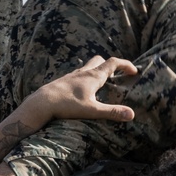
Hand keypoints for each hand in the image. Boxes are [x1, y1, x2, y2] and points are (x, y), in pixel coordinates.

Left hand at [25, 55, 140, 123]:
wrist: (41, 102)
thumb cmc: (67, 105)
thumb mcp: (92, 110)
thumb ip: (112, 112)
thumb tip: (132, 114)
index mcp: (93, 77)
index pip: (113, 63)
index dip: (126, 64)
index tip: (134, 71)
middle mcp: (83, 72)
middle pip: (100, 60)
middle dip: (111, 65)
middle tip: (117, 76)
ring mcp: (72, 75)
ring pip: (88, 66)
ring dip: (97, 71)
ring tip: (101, 83)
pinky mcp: (63, 81)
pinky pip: (78, 74)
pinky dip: (85, 77)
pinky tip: (83, 89)